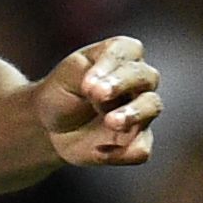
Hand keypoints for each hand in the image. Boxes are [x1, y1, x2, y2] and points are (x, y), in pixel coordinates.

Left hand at [35, 34, 160, 168]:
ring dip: (133, 114)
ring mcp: (141, 111)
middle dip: (123, 84)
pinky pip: (141, 148)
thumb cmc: (62, 91)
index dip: (110, 65)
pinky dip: (123, 152)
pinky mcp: (136, 141)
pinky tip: (100, 151)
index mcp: (121, 56)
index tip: (87, 83)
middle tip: (97, 95)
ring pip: (152, 107)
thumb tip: (103, 93)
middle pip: (146, 76)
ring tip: (111, 122)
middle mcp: (138, 81)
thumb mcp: (66, 74)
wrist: (51, 126)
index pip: (128, 50)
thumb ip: (84, 73)